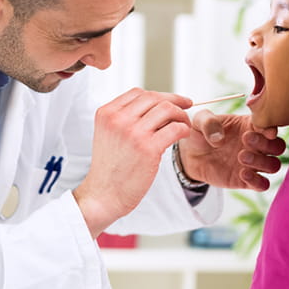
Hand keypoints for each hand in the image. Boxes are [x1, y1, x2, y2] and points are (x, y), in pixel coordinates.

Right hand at [73, 88, 191, 237]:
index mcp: (107, 113)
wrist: (103, 195)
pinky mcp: (148, 148)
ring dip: (181, 115)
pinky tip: (183, 135)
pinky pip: (175, 128)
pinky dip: (184, 129)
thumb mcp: (108, 134)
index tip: (173, 100)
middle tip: (186, 109)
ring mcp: (133, 132)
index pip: (138, 93)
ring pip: (167, 109)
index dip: (160, 95)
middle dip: (174, 101)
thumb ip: (126, 119)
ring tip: (184, 125)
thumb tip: (156, 108)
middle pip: (154, 98)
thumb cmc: (109, 169)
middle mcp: (118, 119)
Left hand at [178, 110, 285, 190]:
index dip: (270, 127)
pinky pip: (263, 184)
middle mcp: (257, 145)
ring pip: (274, 165)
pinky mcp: (246, 181)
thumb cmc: (199, 133)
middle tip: (246, 139)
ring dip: (262, 162)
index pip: (269, 125)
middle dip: (267, 144)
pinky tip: (242, 173)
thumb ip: (209, 122)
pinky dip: (258, 181)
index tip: (264, 130)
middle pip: (278, 146)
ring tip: (241, 157)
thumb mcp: (199, 121)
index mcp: (250, 125)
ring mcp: (253, 163)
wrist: (190, 156)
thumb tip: (219, 138)